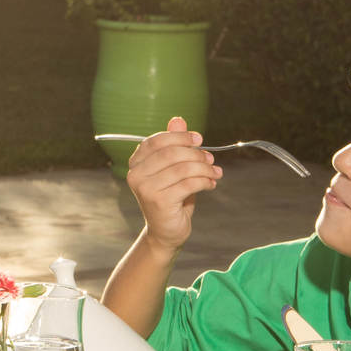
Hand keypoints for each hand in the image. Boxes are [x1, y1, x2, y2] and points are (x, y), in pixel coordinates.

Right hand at [123, 117, 219, 257]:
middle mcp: (136, 174)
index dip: (180, 137)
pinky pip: (189, 184)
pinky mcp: (159, 202)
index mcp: (136, 163)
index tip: (199, 140)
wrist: (166, 231)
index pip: (157, 141)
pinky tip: (211, 184)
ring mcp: (146, 189)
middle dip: (196, 154)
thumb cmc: (170, 197)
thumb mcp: (173, 168)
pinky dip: (205, 181)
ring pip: (183, 168)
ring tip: (215, 173)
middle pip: (172, 153)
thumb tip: (177, 119)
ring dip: (205, 169)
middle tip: (211, 159)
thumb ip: (174, 144)